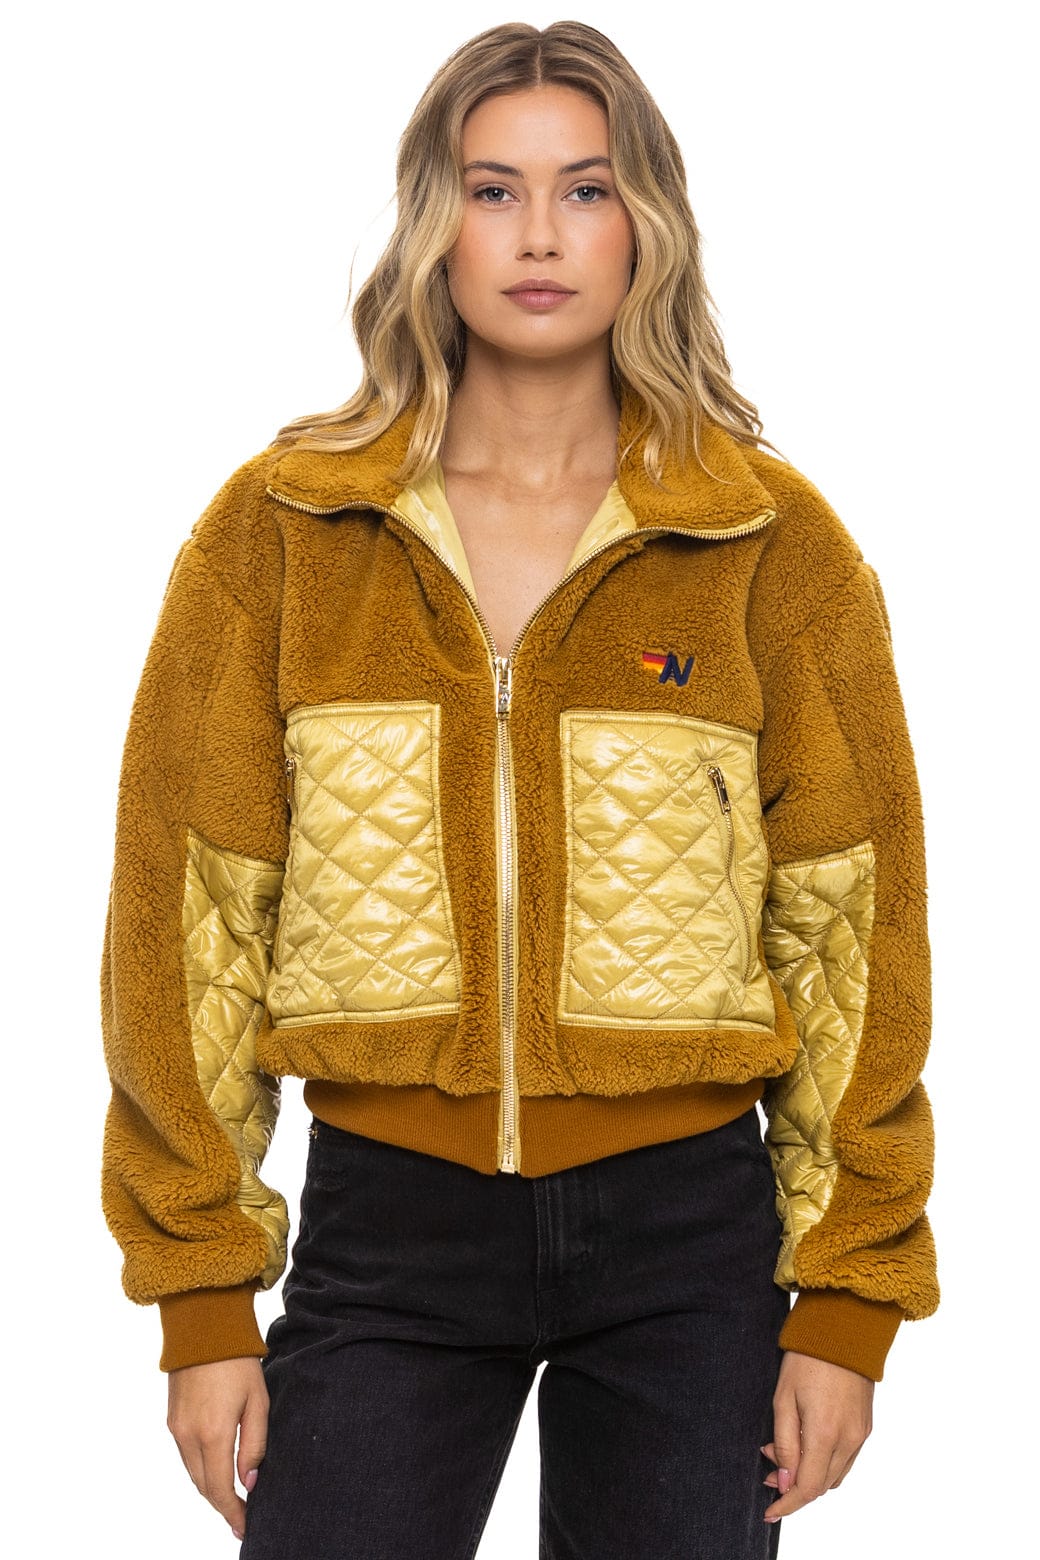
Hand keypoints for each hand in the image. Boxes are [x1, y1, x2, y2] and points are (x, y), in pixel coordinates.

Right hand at [167, 1356, 268, 1540]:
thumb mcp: (257, 1401)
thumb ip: (254, 1445)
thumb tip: (250, 1481)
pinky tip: (215, 1469)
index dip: (233, 1512)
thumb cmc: (238, 1361)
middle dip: (222, 1505)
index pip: (221, 1490)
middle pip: (204, 1487)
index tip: (245, 1526)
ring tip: (232, 1498)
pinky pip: (186, 1455)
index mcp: (213, 1434)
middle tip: (241, 1517)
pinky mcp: (171, 1419)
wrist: (203, 1327)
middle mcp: (189, 1437)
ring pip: (193, 1473)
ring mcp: (176, 1429)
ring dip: (211, 1488)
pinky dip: (200, 1469)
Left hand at [760, 1350, 873, 1523]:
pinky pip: (846, 1461)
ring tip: (782, 1458)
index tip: (770, 1512)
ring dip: (809, 1477)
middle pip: (821, 1486)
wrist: (844, 1331)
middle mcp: (849, 1440)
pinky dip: (825, 1464)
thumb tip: (784, 1481)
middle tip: (768, 1474)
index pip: (807, 1487)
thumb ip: (785, 1444)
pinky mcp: (866, 1427)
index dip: (788, 1504)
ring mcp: (861, 1435)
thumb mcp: (783, 1398)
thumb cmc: (808, 1358)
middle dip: (794, 1488)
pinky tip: (806, 1448)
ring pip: (835, 1476)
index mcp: (825, 1434)